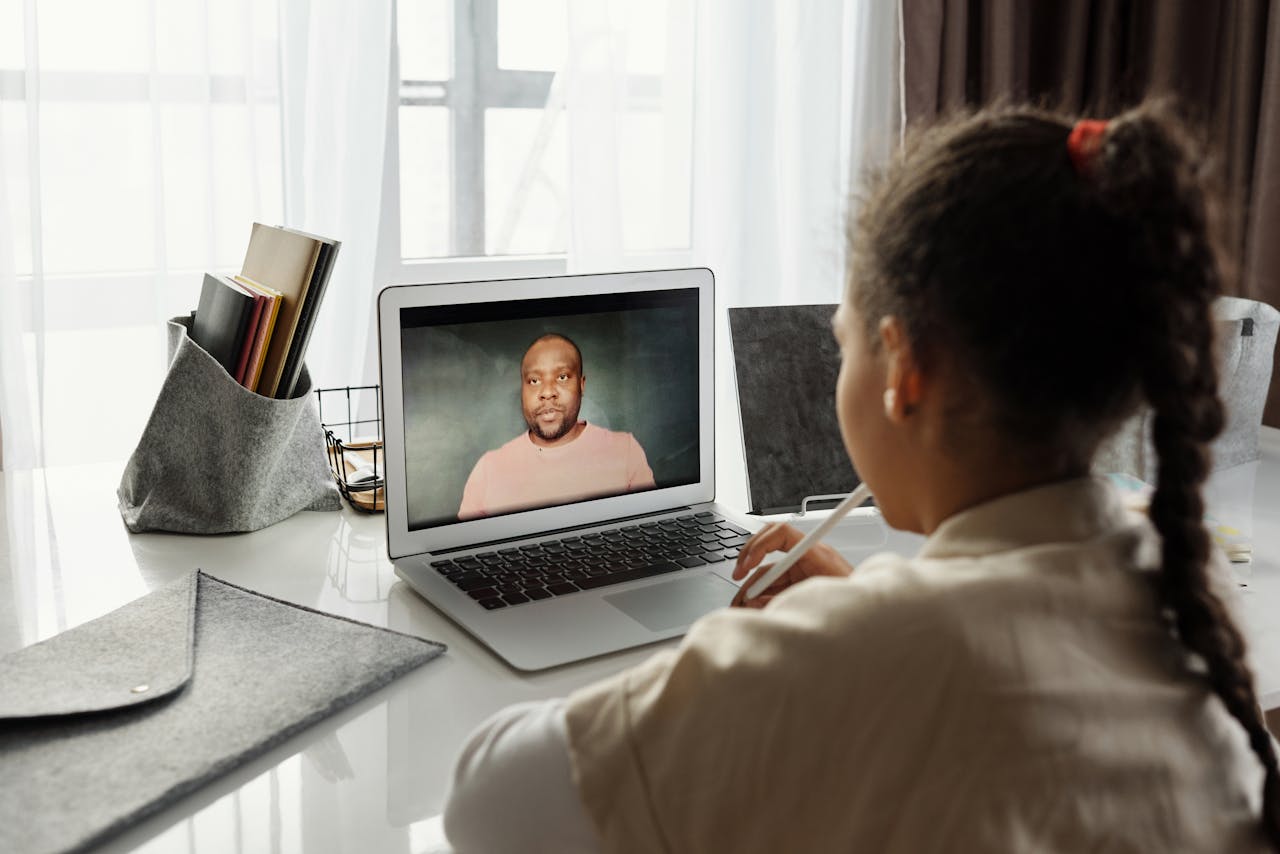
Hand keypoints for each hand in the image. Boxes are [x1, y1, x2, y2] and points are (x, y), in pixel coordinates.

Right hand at [729, 521, 853, 608]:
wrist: (869, 621)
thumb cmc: (852, 602)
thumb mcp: (819, 599)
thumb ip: (785, 598)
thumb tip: (755, 601)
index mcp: (815, 552)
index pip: (781, 533)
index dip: (760, 544)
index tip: (746, 563)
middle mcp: (806, 558)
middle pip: (768, 550)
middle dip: (748, 564)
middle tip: (737, 577)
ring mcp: (802, 572)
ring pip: (767, 573)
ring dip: (752, 588)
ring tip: (741, 604)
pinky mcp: (800, 586)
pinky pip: (774, 587)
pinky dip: (761, 598)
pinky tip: (755, 609)